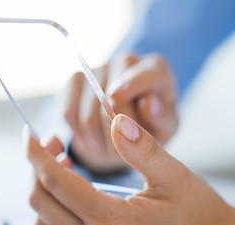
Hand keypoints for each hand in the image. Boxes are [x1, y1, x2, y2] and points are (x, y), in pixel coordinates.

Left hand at [25, 114, 234, 224]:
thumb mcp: (173, 175)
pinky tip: (70, 184)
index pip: (56, 181)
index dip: (36, 153)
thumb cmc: (194, 210)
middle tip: (53, 140)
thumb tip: (115, 119)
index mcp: (111, 219)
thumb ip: (143, 147)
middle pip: (40, 200)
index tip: (29, 132)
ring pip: (43, 217)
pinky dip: (52, 202)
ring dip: (42, 184)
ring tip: (61, 159)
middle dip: (36, 165)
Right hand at [61, 53, 177, 171]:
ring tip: (109, 147)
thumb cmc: (152, 126)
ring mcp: (98, 69)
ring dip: (97, 141)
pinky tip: (92, 137)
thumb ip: (162, 118)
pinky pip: (68, 113)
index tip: (115, 95)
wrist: (126, 128)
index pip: (144, 74)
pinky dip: (78, 134)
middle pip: (111, 101)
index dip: (130, 84)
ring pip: (87, 115)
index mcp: (156, 69)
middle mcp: (126, 62)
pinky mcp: (74, 81)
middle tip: (122, 152)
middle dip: (116, 136)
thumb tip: (149, 104)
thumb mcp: (165, 128)